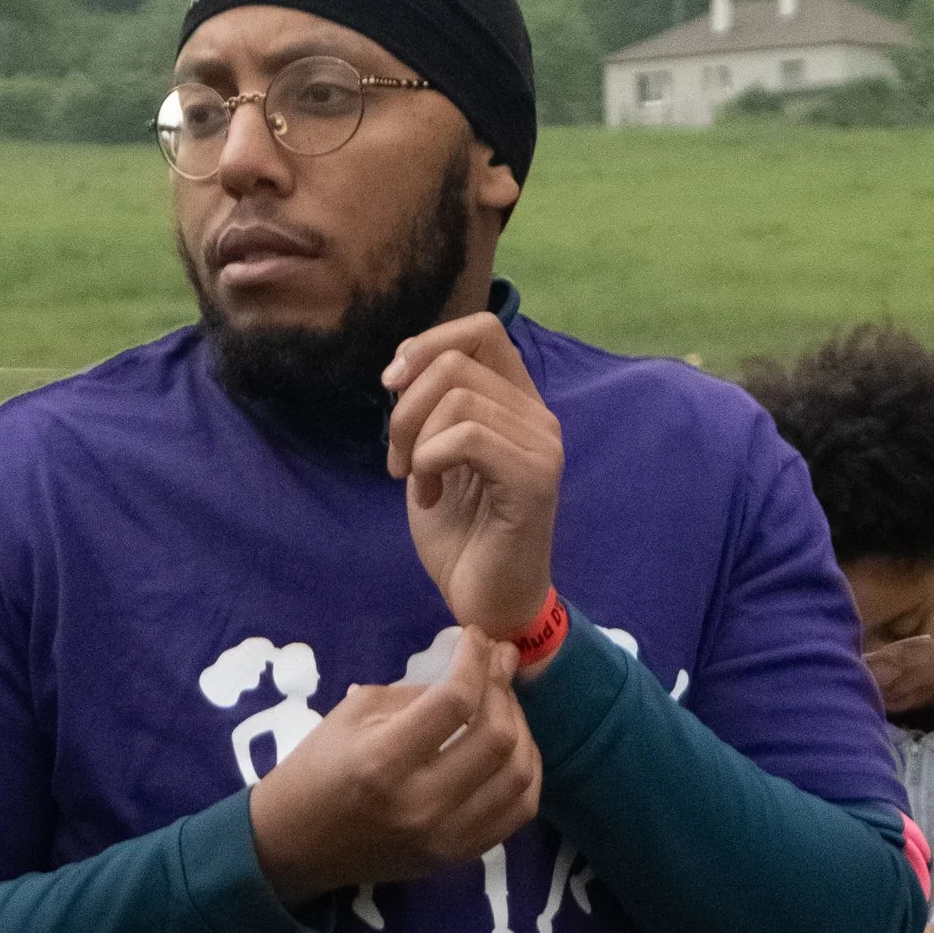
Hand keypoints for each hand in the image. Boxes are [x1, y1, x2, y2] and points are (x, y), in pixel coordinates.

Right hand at [249, 623, 541, 906]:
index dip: (475, 659)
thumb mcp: (351, 715)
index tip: (477, 637)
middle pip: (497, 736)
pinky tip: (512, 749)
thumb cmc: (316, 769)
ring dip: (521, 728)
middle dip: (504, 689)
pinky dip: (525, 772)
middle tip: (496, 665)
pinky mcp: (458, 857)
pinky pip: (518, 811)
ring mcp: (445, 838)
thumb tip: (471, 673)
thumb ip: (414, 694)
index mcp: (383, 762)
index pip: (455, 701)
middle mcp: (421, 804)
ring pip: (519, 774)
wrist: (296, 846)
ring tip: (504, 706)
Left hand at [382, 313, 563, 637]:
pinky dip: (430, 461)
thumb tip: (403, 365)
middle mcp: (538, 415)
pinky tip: (428, 494)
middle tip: (397, 457)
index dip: (427, 343)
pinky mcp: (534, 479)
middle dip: (405, 406)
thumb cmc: (460, 536)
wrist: (485, 603)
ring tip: (416, 482)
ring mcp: (542, 445)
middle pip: (456, 361)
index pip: (483, 329)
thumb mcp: (431, 457)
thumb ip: (427, 408)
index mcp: (516, 403)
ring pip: (457, 397)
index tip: (391, 384)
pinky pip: (467, 437)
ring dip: (414, 440)